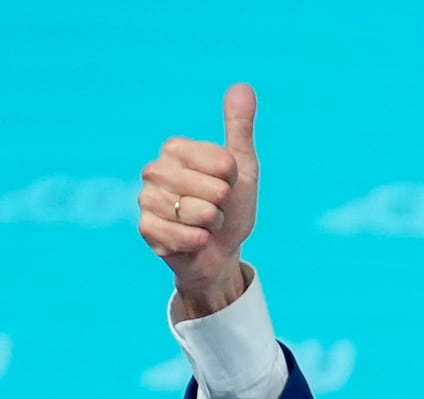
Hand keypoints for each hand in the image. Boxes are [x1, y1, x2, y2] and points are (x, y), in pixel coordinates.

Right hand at [137, 84, 259, 318]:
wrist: (222, 251)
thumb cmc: (231, 207)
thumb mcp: (242, 168)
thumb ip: (239, 128)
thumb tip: (243, 86)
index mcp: (176, 149)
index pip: (222, 162)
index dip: (232, 180)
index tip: (226, 184)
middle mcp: (155, 170)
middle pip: (211, 189)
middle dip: (223, 205)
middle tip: (215, 208)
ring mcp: (146, 199)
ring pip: (196, 212)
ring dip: (211, 225)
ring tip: (204, 224)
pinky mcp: (146, 229)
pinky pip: (184, 235)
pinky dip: (198, 242)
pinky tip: (193, 241)